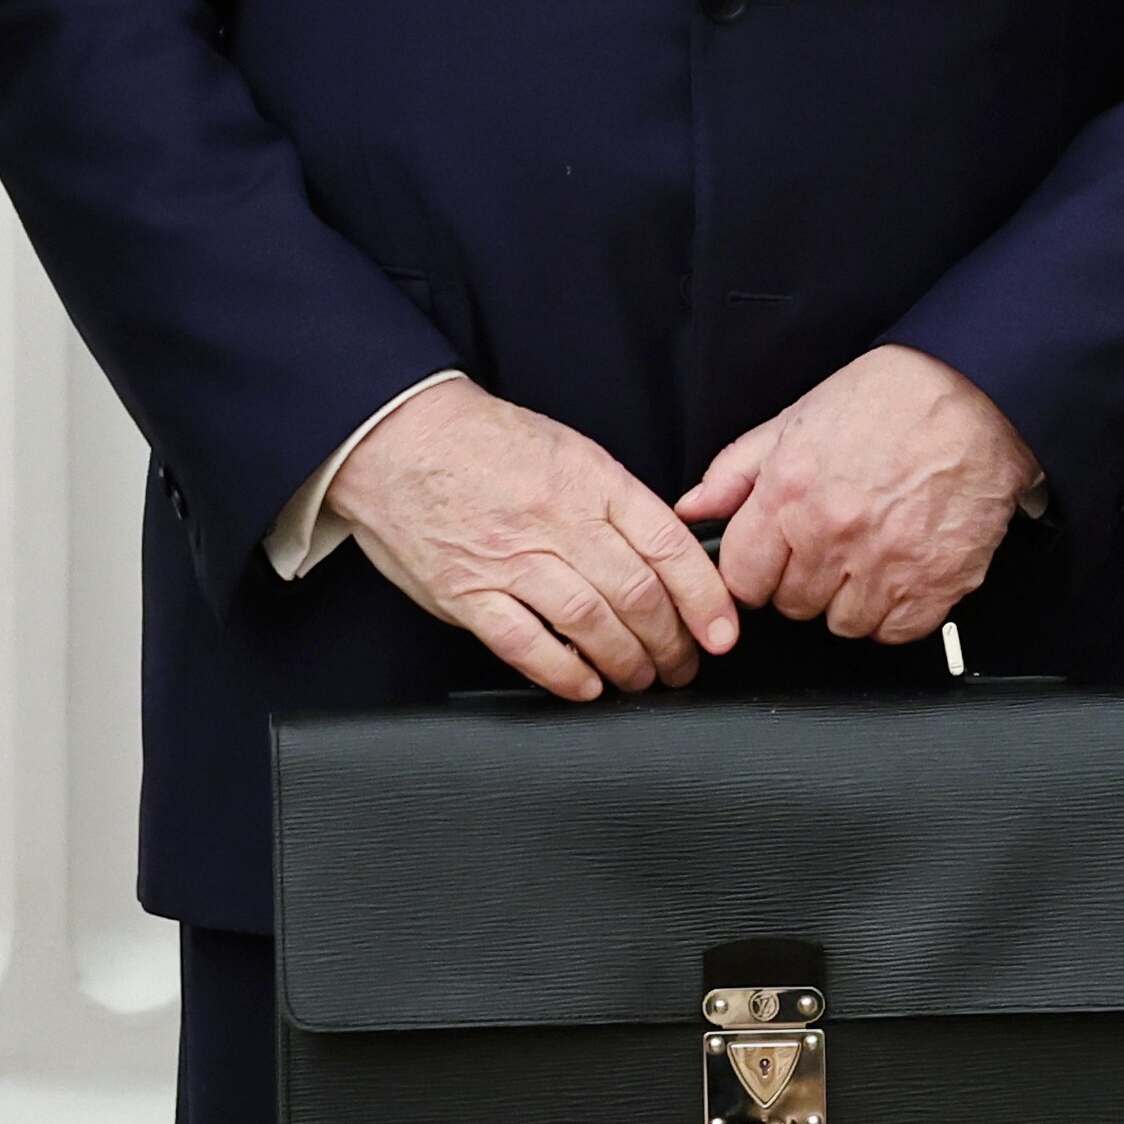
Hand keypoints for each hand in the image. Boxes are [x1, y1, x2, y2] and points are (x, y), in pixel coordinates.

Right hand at [324, 378, 739, 701]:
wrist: (399, 437)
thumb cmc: (487, 443)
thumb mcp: (572, 451)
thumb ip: (616, 502)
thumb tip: (663, 551)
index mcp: (594, 482)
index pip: (669, 547)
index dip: (705, 597)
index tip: (723, 629)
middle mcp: (559, 522)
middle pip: (636, 593)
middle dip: (672, 641)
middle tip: (686, 664)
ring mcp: (510, 559)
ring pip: (589, 622)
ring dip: (625, 661)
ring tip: (642, 679)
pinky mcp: (465, 592)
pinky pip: (523, 642)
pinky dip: (561, 672)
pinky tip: (585, 687)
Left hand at [677, 345, 1039, 644]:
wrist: (982, 391)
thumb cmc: (894, 397)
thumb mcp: (798, 416)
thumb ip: (737, 470)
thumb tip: (694, 510)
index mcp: (790, 495)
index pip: (741, 581)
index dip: (758, 570)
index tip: (778, 558)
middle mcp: (833, 534)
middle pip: (792, 606)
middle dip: (807, 580)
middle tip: (836, 545)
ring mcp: (887, 562)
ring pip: (843, 624)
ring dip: (852, 600)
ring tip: (873, 556)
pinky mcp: (938, 581)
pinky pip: (897, 631)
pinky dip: (898, 612)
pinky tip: (904, 573)